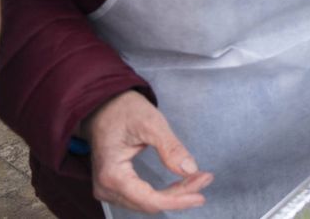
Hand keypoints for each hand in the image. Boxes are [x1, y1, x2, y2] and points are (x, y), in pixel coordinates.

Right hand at [85, 91, 211, 212]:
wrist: (104, 107)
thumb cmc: (125, 111)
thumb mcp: (152, 124)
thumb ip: (171, 148)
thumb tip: (190, 170)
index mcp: (111, 174)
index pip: (149, 200)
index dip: (178, 199)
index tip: (201, 195)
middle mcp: (105, 188)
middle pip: (149, 203)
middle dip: (180, 195)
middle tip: (206, 178)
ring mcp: (107, 190)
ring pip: (147, 203)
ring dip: (174, 195)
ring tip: (198, 180)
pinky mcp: (114, 187)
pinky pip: (141, 197)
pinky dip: (163, 194)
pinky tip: (181, 185)